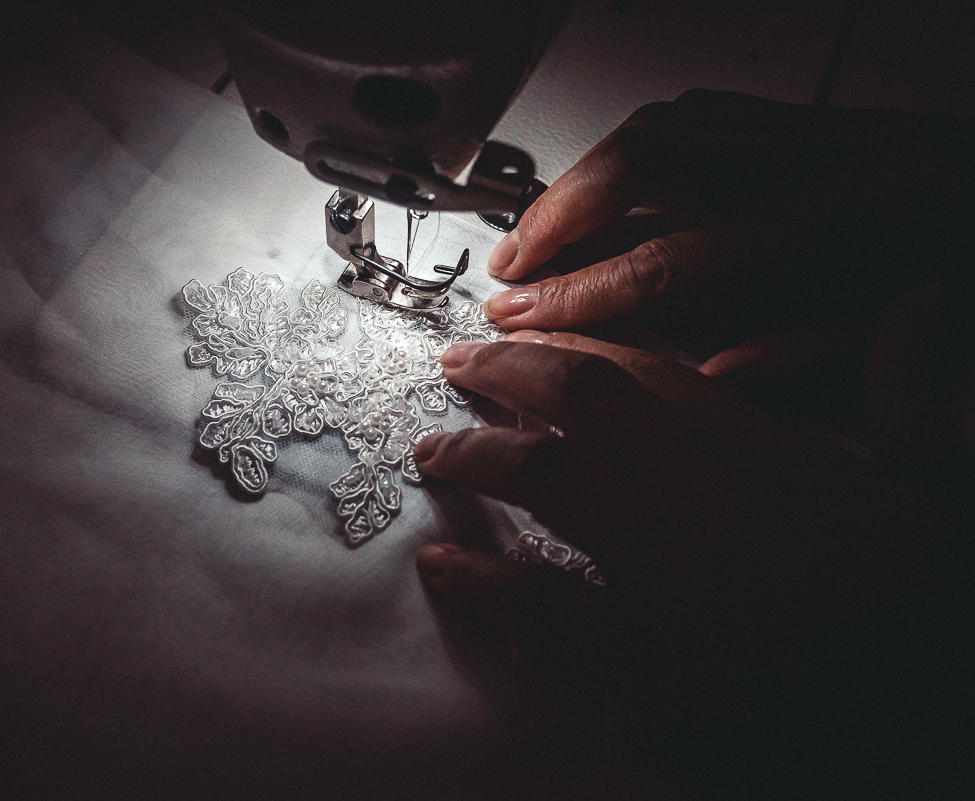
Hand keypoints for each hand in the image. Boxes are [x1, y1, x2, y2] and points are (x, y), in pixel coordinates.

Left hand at [412, 328, 953, 741]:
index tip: (524, 331)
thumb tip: (921, 301)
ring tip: (436, 454)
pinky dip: (481, 581)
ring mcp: (674, 583)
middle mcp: (716, 507)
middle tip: (458, 367)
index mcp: (775, 463)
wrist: (905, 731)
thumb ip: (911, 399)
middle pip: (586, 409)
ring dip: (479, 457)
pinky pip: (541, 603)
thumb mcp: (929, 501)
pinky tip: (442, 566)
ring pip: (552, 482)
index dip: (575, 344)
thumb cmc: (908, 614)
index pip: (653, 375)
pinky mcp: (644, 664)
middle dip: (509, 374)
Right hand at [481, 90, 973, 387]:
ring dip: (586, 175)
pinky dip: (641, 145)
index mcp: (846, 226)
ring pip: (667, 124)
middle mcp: (820, 158)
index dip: (579, 293)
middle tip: (507, 267)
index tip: (519, 316)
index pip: (671, 259)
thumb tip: (718, 373)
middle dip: (557, 215)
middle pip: (648, 161)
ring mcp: (817, 129)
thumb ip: (821, 363)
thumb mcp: (928, 352)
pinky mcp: (821, 120)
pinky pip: (706, 111)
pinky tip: (613, 179)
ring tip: (540, 226)